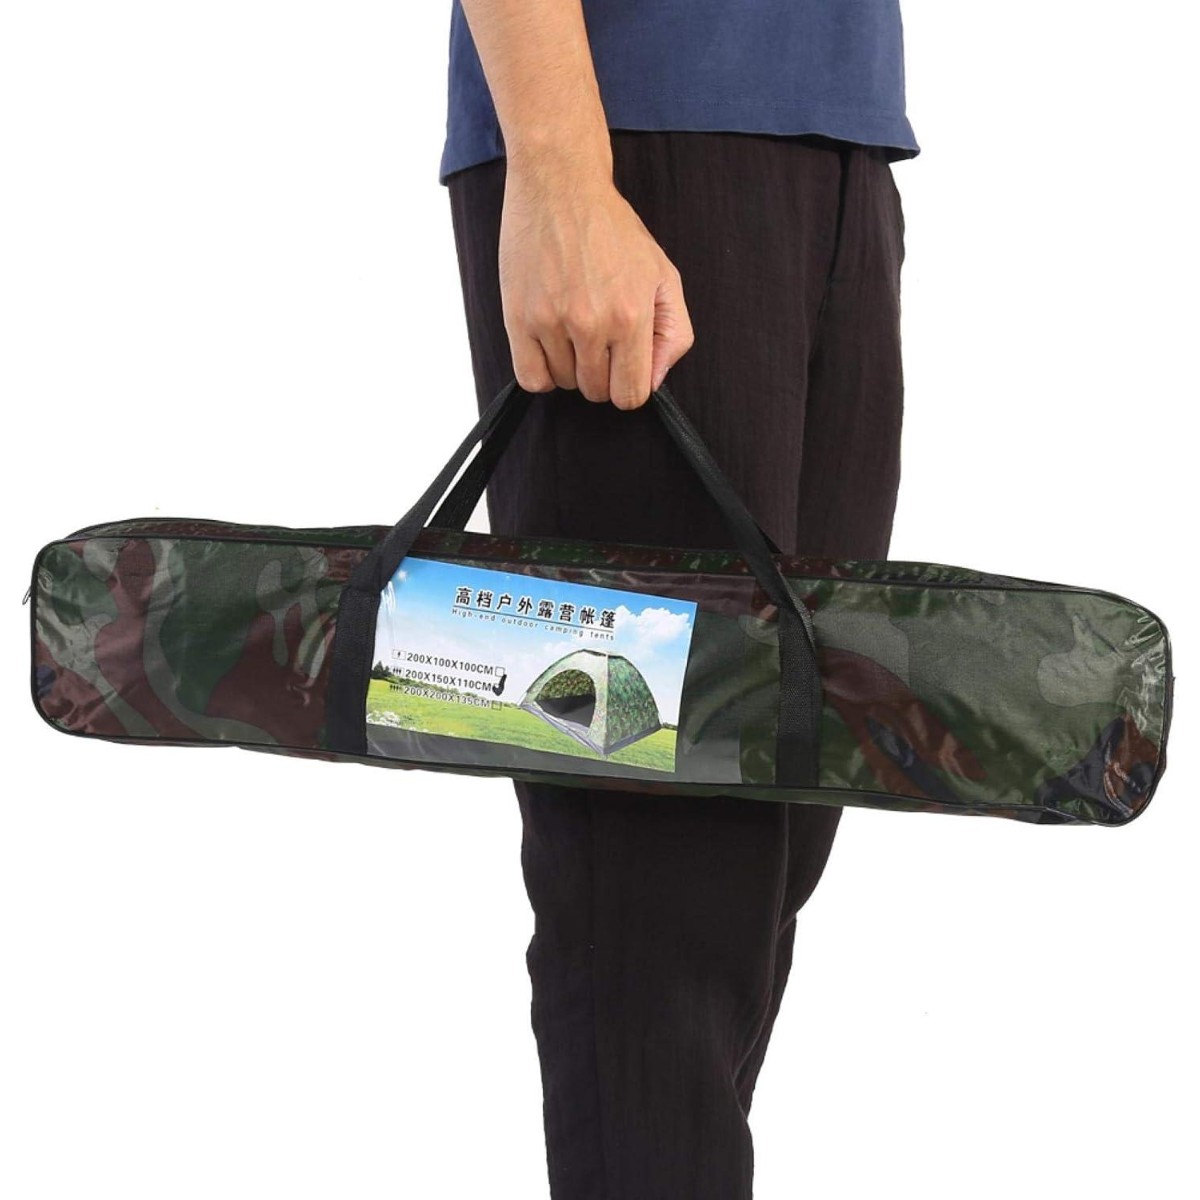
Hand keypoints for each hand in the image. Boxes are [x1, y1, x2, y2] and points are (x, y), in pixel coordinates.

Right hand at [499, 155, 694, 409]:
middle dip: (602, 375)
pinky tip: (550, 347)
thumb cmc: (612, 229)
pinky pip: (530, 378)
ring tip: (573, 327)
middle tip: (599, 340)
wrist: (561, 186)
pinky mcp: (518, 318)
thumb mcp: (664, 274)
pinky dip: (542, 373)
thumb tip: (656, 380)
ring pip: (565, 384)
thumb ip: (673, 333)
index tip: (624, 367)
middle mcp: (591, 324)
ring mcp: (551, 322)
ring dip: (571, 367)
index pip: (632, 394)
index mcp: (631, 316)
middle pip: (597, 393)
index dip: (630, 386)